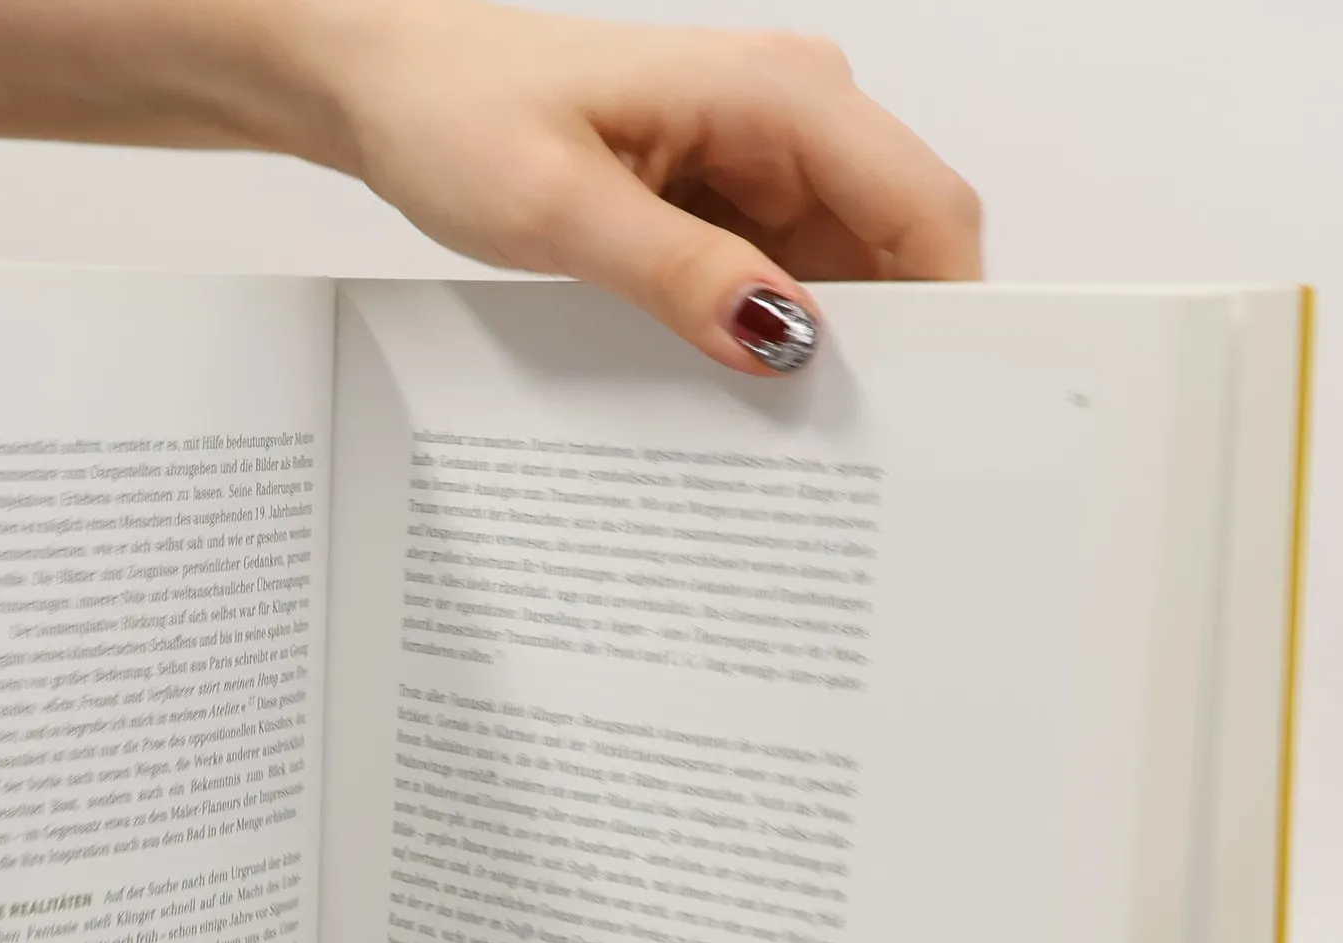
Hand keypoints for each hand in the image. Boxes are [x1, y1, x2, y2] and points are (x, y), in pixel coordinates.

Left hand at [320, 2, 981, 372]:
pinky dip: (769, 338)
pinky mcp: (726, 199)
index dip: (949, 314)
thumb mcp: (560, 208)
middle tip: (851, 454)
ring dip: (823, 353)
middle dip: (889, 348)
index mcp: (779, 95)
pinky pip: (781, 280)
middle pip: (897, 249)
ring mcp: (762, 159)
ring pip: (843, 276)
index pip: (922, 209)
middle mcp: (792, 117)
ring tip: (786, 438)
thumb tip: (779, 339)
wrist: (394, 87)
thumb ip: (676, 274)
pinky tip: (738, 394)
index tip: (935, 412)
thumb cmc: (457, 113)